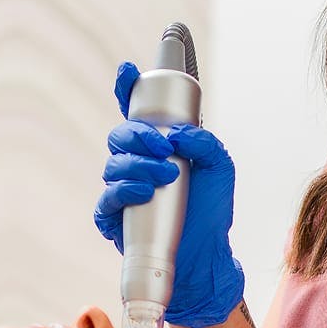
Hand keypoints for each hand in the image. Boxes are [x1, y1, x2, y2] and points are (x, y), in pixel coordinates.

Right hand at [93, 62, 245, 327]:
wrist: (204, 256)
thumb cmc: (210, 213)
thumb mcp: (220, 170)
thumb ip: (205, 142)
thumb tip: (177, 133)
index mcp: (159, 147)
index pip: (137, 112)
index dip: (127, 88)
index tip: (128, 71)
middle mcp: (137, 164)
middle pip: (120, 135)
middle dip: (138, 135)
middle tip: (164, 147)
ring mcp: (123, 190)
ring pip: (113, 165)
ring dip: (138, 166)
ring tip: (165, 178)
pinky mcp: (114, 218)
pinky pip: (106, 199)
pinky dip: (124, 191)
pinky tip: (144, 193)